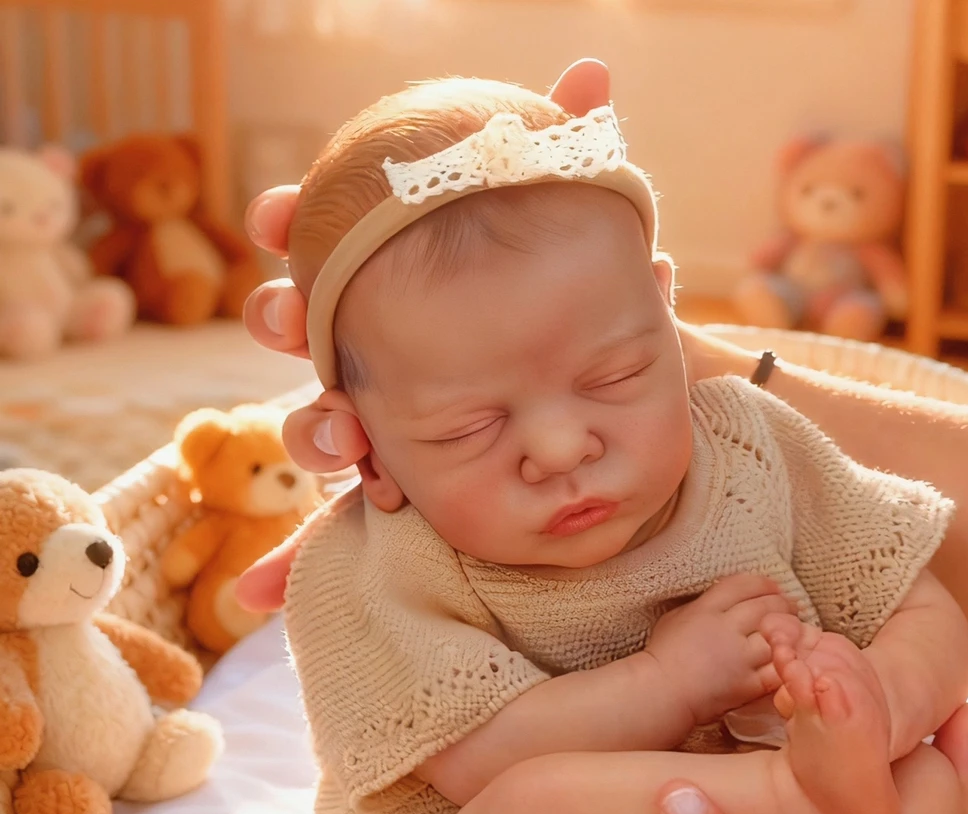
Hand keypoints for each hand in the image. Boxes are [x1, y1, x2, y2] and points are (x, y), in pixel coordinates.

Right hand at [240, 58, 617, 483]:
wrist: (588, 388)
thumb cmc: (562, 297)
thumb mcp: (570, 226)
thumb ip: (563, 154)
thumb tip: (590, 72)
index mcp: (390, 266)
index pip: (322, 233)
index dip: (290, 219)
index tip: (277, 216)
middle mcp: (371, 331)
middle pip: (297, 320)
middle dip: (282, 316)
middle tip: (294, 321)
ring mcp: (379, 398)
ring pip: (314, 412)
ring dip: (315, 422)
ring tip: (347, 435)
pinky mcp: (399, 457)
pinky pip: (359, 473)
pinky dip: (362, 477)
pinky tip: (384, 487)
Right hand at [643, 574, 790, 726]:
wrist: (660, 694)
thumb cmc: (662, 656)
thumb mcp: (675, 618)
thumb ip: (700, 606)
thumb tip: (722, 599)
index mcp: (706, 609)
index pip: (743, 585)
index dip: (764, 583)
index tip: (773, 587)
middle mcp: (726, 628)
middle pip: (766, 607)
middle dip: (783, 604)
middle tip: (791, 607)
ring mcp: (739, 657)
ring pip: (777, 636)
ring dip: (791, 631)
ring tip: (796, 631)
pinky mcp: (747, 684)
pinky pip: (776, 669)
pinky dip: (787, 661)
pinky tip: (790, 657)